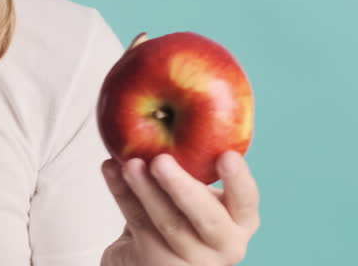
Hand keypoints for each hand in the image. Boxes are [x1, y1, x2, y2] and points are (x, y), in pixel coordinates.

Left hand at [98, 151, 259, 265]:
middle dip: (182, 187)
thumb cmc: (180, 212)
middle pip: (207, 219)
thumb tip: (166, 108)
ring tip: (128, 162)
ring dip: (144, 189)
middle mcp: (224, 244)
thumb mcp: (195, 191)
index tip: (227, 155)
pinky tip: (111, 169)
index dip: (239, 180)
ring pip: (167, 223)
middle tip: (160, 160)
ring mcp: (192, 259)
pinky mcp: (157, 263)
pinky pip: (137, 223)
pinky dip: (121, 193)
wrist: (148, 255)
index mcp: (240, 220)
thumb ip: (192, 164)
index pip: (246, 200)